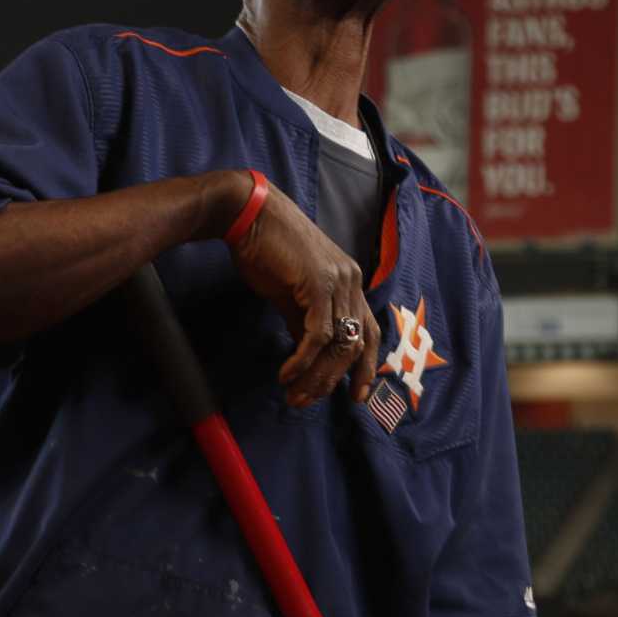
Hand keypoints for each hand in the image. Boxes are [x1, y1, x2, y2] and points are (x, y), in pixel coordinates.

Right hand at [223, 178, 380, 406]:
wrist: (248, 215)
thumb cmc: (265, 249)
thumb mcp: (289, 291)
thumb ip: (302, 319)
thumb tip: (308, 352)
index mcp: (349, 281)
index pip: (369, 331)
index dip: (365, 367)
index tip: (355, 396)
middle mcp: (351, 281)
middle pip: (356, 344)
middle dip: (334, 380)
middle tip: (306, 401)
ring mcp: (338, 282)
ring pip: (339, 344)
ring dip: (317, 376)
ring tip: (294, 394)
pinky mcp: (318, 284)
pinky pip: (317, 335)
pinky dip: (303, 360)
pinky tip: (287, 373)